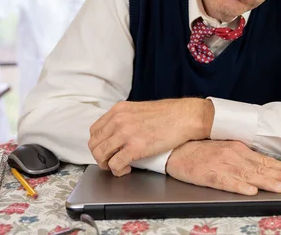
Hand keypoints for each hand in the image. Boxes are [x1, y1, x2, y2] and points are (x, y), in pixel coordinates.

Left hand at [88, 98, 213, 175]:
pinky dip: (118, 171)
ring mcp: (125, 133)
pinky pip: (114, 165)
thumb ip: (126, 119)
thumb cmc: (169, 114)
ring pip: (100, 155)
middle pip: (94, 144)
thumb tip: (118, 134)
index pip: (95, 130)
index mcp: (119, 110)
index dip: (99, 144)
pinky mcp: (135, 147)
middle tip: (111, 161)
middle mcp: (118, 120)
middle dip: (100, 157)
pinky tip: (127, 169)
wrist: (186, 116)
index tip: (107, 150)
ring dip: (107, 165)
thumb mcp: (140, 109)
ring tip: (119, 166)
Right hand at [166, 140, 280, 194]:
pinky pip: (225, 181)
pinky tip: (250, 190)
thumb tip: (264, 165)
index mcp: (239, 149)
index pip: (265, 160)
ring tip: (280, 188)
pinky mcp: (208, 174)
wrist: (176, 146)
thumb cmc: (201, 149)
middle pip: (261, 168)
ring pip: (248, 174)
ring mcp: (221, 164)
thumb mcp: (225, 148)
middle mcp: (233, 155)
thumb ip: (243, 156)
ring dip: (266, 181)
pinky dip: (239, 186)